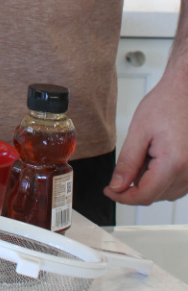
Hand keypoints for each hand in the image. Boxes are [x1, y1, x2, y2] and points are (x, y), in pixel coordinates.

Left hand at [104, 71, 187, 205]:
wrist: (185, 93)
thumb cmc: (166, 104)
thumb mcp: (139, 131)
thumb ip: (127, 163)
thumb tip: (117, 187)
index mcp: (174, 164)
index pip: (144, 196)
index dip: (122, 197)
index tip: (109, 191)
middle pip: (154, 196)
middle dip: (135, 184)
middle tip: (131, 156)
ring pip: (164, 193)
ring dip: (149, 181)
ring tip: (147, 151)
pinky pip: (175, 186)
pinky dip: (161, 177)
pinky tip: (157, 156)